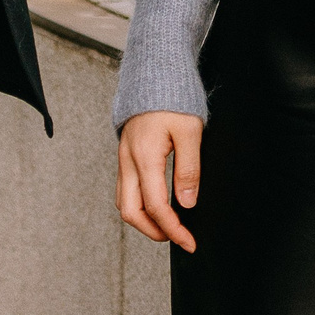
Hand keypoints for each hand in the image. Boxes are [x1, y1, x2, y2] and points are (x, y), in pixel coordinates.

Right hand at [117, 111, 202, 251]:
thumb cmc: (173, 97)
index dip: (173, 229)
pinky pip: (126, 188)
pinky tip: (157, 204)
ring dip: (144, 220)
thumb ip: (188, 169)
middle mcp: (128, 160)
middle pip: (131, 212)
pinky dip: (139, 204)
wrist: (155, 72)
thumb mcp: (190, 132)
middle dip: (153, 232)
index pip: (156, 206)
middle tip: (178, 237)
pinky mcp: (126, 154)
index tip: (189, 242)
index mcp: (145, 156)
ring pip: (124, 202)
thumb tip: (186, 204)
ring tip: (168, 225)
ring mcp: (124, 157)